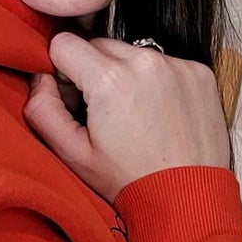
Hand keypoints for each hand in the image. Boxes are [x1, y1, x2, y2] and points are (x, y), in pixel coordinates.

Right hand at [23, 31, 230, 204]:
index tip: (76, 99)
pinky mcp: (200, 73)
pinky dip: (158, 81)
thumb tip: (40, 77)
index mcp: (110, 79)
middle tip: (105, 114)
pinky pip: (165, 63)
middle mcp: (146, 61)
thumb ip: (42, 110)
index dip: (62, 71)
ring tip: (136, 117)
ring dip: (127, 74)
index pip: (64, 42)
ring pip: (133, 53)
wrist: (188, 200)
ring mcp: (178, 65)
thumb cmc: (130, 181)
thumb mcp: (74, 154)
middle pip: (99, 44)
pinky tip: (161, 115)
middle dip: (94, 71)